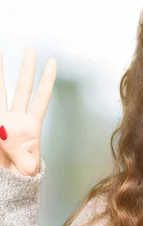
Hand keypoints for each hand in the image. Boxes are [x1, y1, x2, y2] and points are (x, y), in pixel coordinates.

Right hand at [0, 47, 56, 176]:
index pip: (41, 97)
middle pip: (22, 87)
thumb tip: (29, 171)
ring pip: (1, 91)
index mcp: (30, 124)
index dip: (47, 80)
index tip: (53, 62)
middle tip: (31, 48)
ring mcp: (3, 118)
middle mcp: (16, 117)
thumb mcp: (25, 166)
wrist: (7, 177)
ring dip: (0, 74)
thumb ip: (26, 163)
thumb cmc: (19, 171)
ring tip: (1, 54)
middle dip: (26, 68)